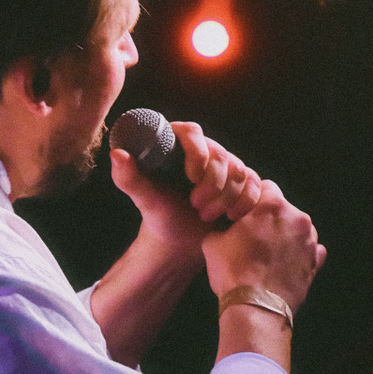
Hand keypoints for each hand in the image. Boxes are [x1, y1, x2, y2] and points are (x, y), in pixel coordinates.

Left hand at [108, 122, 263, 253]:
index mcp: (178, 145)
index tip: (191, 176)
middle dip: (212, 184)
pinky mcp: (243, 183)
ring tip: (206, 215)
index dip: (196, 152)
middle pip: (221, 154)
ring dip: (225, 198)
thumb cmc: (159, 216)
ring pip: (240, 171)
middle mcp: (205, 150)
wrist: (179, 241)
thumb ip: (128, 178)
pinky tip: (230, 217)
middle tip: (196, 205)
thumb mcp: (144, 199)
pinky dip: (244, 203)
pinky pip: (255, 185)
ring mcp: (227, 166)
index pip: (192, 132)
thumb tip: (117, 155)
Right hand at [202, 183, 325, 312]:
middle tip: (254, 236)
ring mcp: (310, 241)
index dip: (253, 200)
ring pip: (298, 229)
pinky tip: (283, 265)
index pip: (266, 187)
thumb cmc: (233, 271)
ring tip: (267, 255)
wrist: (255, 307)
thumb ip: (222, 228)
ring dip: (285, 236)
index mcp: (273, 206)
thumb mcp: (214, 242)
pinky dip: (298, 255)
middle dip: (270, 219)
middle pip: (283, 209)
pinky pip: (309, 251)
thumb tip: (223, 230)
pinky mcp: (315, 263)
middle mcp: (298, 218)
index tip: (245, 213)